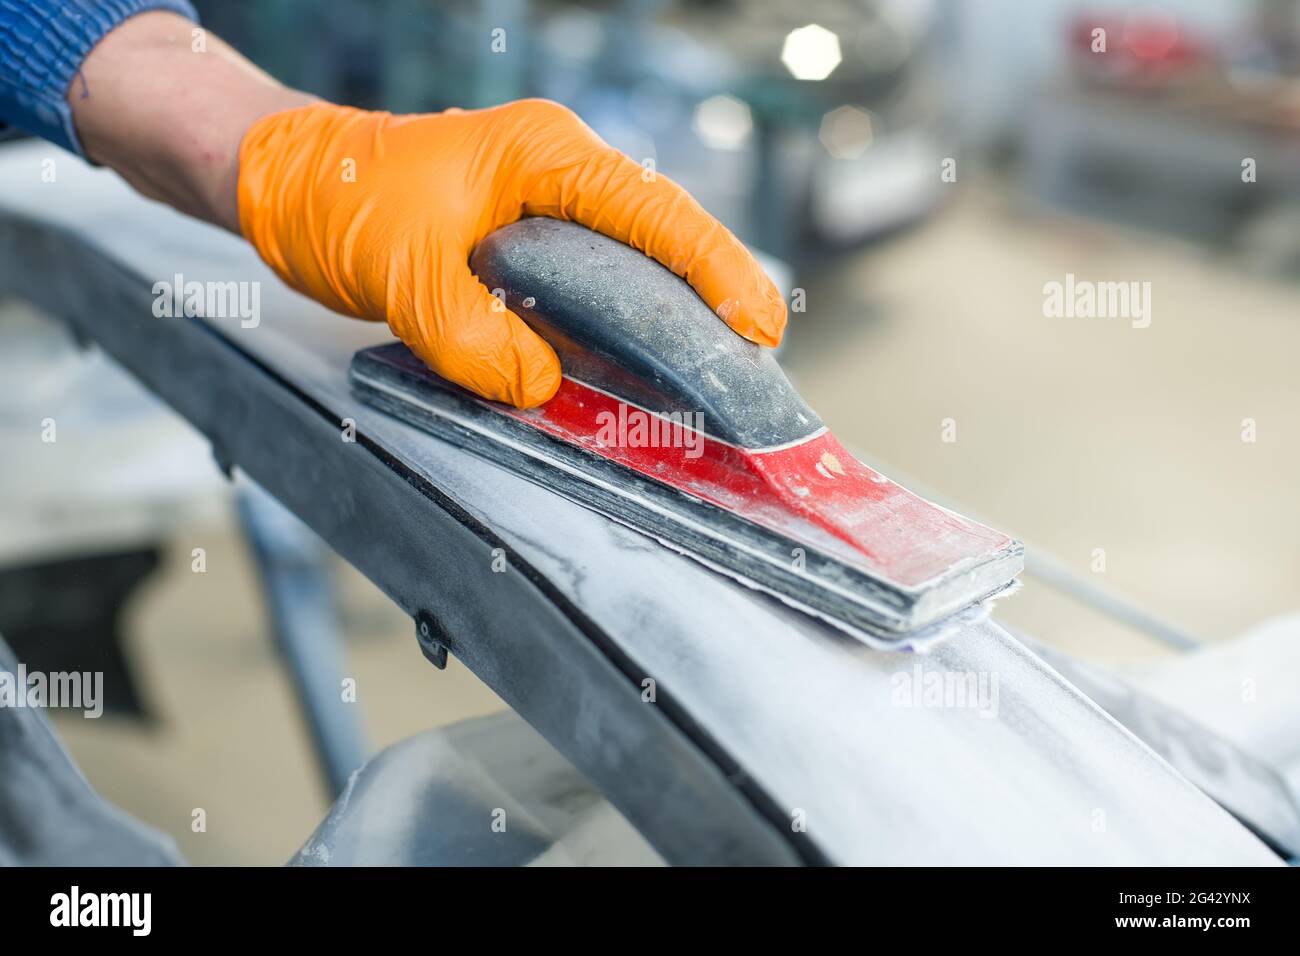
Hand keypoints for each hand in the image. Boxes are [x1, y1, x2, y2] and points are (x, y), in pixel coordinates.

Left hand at [237, 99, 786, 406]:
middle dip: (714, 294)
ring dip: (673, 313)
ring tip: (719, 371)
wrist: (288, 188)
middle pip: (663, 235)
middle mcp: (558, 174)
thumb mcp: (405, 275)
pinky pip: (593, 284)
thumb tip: (543, 389)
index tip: (759, 324)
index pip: (652, 212)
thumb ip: (475, 338)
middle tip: (759, 360)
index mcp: (542, 156)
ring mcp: (546, 207)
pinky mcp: (528, 244)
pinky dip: (621, 323)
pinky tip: (643, 366)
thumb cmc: (342, 204)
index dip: (715, 269)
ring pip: (633, 262)